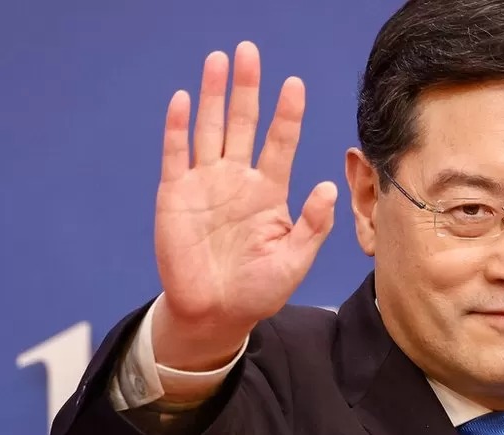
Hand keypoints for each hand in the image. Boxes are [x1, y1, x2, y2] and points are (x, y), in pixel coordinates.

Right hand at [155, 41, 336, 334]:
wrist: (215, 313)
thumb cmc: (259, 290)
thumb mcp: (294, 261)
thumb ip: (312, 225)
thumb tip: (328, 187)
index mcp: (269, 193)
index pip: (280, 143)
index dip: (287, 114)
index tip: (295, 84)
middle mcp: (238, 180)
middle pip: (243, 123)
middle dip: (247, 88)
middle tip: (250, 52)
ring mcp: (205, 184)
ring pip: (210, 129)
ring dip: (214, 95)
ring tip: (219, 60)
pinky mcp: (175, 195)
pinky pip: (176, 154)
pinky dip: (178, 128)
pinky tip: (185, 100)